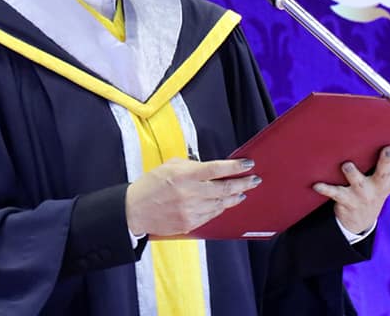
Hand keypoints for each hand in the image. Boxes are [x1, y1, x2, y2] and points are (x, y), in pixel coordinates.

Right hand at [125, 158, 260, 235]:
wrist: (135, 210)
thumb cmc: (151, 184)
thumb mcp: (169, 166)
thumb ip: (192, 165)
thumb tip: (212, 168)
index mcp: (184, 175)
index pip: (216, 169)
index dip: (235, 167)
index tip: (248, 164)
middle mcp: (190, 193)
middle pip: (224, 188)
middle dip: (243, 183)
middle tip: (254, 180)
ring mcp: (191, 211)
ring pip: (221, 203)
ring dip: (235, 197)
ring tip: (243, 192)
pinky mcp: (190, 224)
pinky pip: (212, 215)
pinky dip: (221, 208)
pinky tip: (226, 203)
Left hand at [312, 136, 389, 233]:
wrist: (361, 219)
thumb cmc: (378, 187)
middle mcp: (378, 185)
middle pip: (385, 172)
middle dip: (387, 161)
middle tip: (388, 149)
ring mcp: (362, 193)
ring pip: (358, 182)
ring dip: (352, 174)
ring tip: (347, 165)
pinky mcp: (346, 200)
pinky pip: (334, 193)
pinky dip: (325, 189)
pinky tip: (315, 184)